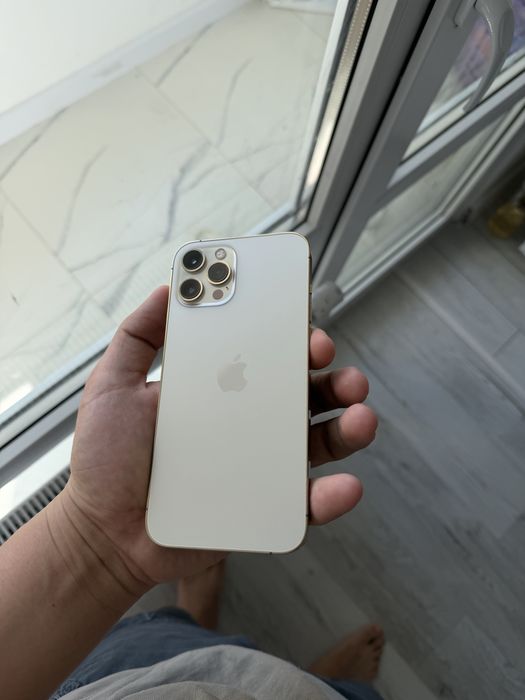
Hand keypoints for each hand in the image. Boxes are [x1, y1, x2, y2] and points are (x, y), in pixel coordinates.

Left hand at [58, 286, 376, 593]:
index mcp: (220, 391)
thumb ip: (137, 336)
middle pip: (304, 395)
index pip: (267, 356)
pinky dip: (333, 494)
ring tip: (361, 417)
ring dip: (349, 426)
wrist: (103, 533)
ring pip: (319, 441)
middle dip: (332, 377)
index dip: (291, 338)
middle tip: (336, 367)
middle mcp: (247, 424)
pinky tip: (345, 485)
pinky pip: (307, 501)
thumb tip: (169, 287)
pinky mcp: (264, 508)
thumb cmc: (106, 461)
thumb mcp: (112, 386)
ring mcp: (260, 466)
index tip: (301, 324)